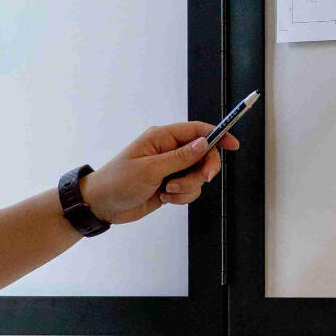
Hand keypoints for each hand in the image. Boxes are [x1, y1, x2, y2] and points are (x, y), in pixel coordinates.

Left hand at [82, 123, 239, 226]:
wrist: (102, 205)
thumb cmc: (118, 181)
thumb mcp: (150, 168)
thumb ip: (180, 157)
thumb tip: (204, 143)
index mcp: (162, 138)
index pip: (197, 131)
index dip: (218, 135)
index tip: (233, 144)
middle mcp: (168, 151)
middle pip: (203, 155)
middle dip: (204, 169)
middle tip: (203, 178)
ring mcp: (170, 169)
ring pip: (197, 176)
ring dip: (187, 187)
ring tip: (166, 190)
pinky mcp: (170, 185)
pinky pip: (189, 190)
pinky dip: (181, 197)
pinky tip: (164, 197)